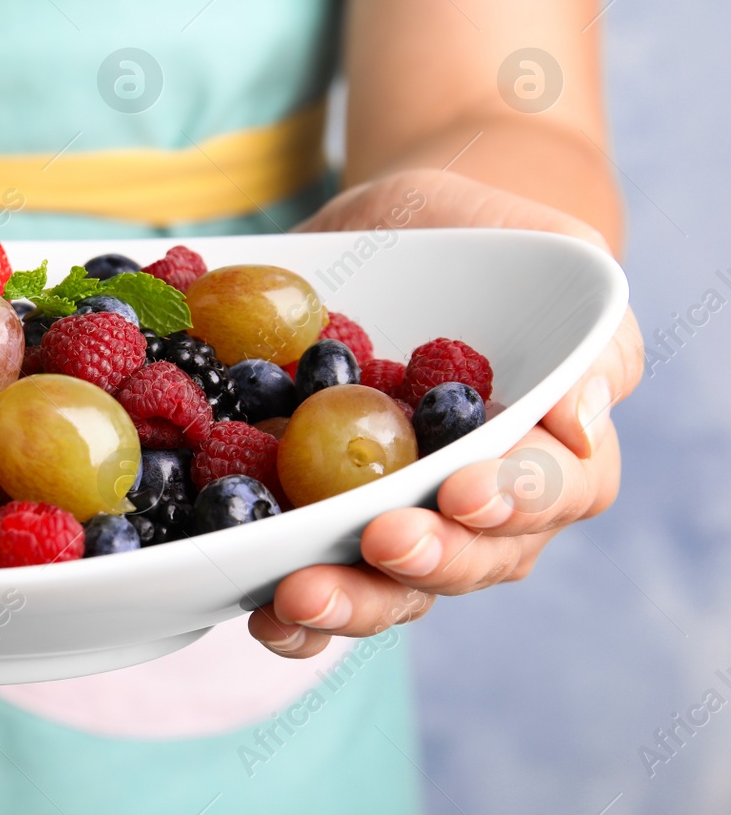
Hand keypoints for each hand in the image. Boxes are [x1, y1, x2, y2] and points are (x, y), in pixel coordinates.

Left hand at [248, 169, 642, 655]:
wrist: (389, 230)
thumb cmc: (483, 235)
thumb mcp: (551, 247)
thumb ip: (588, 330)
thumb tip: (584, 422)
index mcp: (554, 442)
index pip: (557, 490)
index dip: (515, 500)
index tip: (461, 491)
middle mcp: (486, 503)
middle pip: (474, 560)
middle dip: (426, 561)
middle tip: (380, 543)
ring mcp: (407, 521)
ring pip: (395, 590)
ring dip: (350, 601)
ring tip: (296, 597)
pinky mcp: (331, 523)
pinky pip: (320, 582)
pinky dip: (292, 617)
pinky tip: (259, 615)